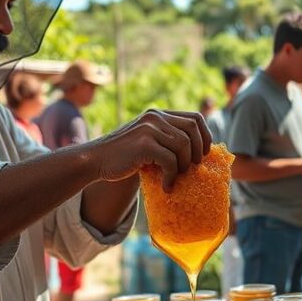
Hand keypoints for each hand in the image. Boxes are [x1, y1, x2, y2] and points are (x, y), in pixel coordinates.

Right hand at [90, 110, 211, 190]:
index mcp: (159, 114)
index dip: (205, 136)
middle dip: (198, 151)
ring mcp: (149, 129)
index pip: (195, 118)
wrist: (96, 160)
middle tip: (192, 169)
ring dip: (184, 166)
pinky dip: (172, 176)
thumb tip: (200, 153)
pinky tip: (166, 186)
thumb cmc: (125, 156)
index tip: (204, 154)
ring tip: (176, 178)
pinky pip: (170, 160)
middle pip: (192, 130)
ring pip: (183, 145)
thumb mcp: (148, 140)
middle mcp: (155, 117)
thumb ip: (167, 139)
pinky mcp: (144, 144)